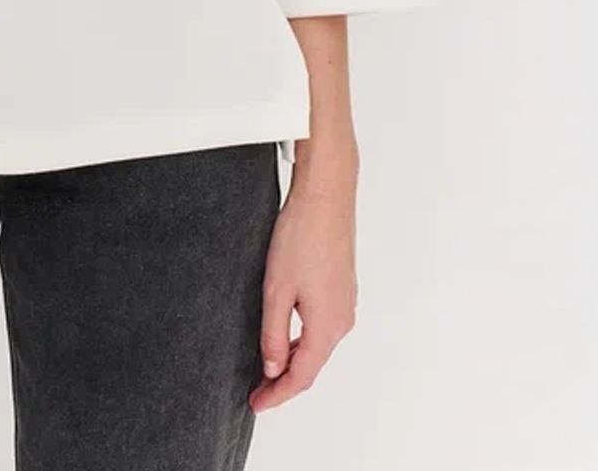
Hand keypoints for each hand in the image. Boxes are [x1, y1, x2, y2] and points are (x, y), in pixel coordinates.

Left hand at [249, 162, 357, 411]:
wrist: (327, 196)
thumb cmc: (301, 237)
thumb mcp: (277, 289)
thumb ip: (273, 333)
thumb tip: (272, 367)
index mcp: (327, 326)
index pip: (301, 376)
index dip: (278, 394)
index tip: (256, 404)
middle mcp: (343, 320)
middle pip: (312, 364)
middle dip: (284, 380)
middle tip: (256, 391)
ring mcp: (345, 303)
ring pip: (318, 345)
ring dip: (294, 359)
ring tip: (266, 367)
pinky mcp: (342, 287)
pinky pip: (322, 326)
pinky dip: (303, 340)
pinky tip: (286, 334)